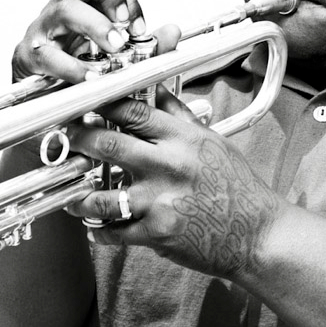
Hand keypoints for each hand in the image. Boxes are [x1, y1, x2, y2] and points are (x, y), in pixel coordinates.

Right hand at [12, 0, 177, 83]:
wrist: (36, 103)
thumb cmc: (70, 73)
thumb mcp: (111, 56)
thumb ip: (144, 45)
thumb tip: (171, 33)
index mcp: (78, 3)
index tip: (137, 25)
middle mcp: (58, 10)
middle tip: (126, 31)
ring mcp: (41, 31)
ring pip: (64, 11)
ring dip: (95, 27)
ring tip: (114, 50)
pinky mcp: (27, 59)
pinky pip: (48, 56)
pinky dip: (72, 68)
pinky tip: (90, 78)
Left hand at [65, 89, 280, 277]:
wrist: (257, 233)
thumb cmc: (237, 186)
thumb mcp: (212, 142)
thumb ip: (179, 117)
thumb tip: (156, 92)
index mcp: (182, 139)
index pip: (131, 111)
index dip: (100, 104)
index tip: (82, 104)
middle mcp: (168, 166)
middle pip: (107, 144)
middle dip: (79, 139)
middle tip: (67, 140)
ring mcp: (160, 202)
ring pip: (100, 197)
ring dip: (78, 196)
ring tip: (72, 195)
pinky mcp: (156, 234)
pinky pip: (114, 232)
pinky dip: (99, 232)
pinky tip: (95, 228)